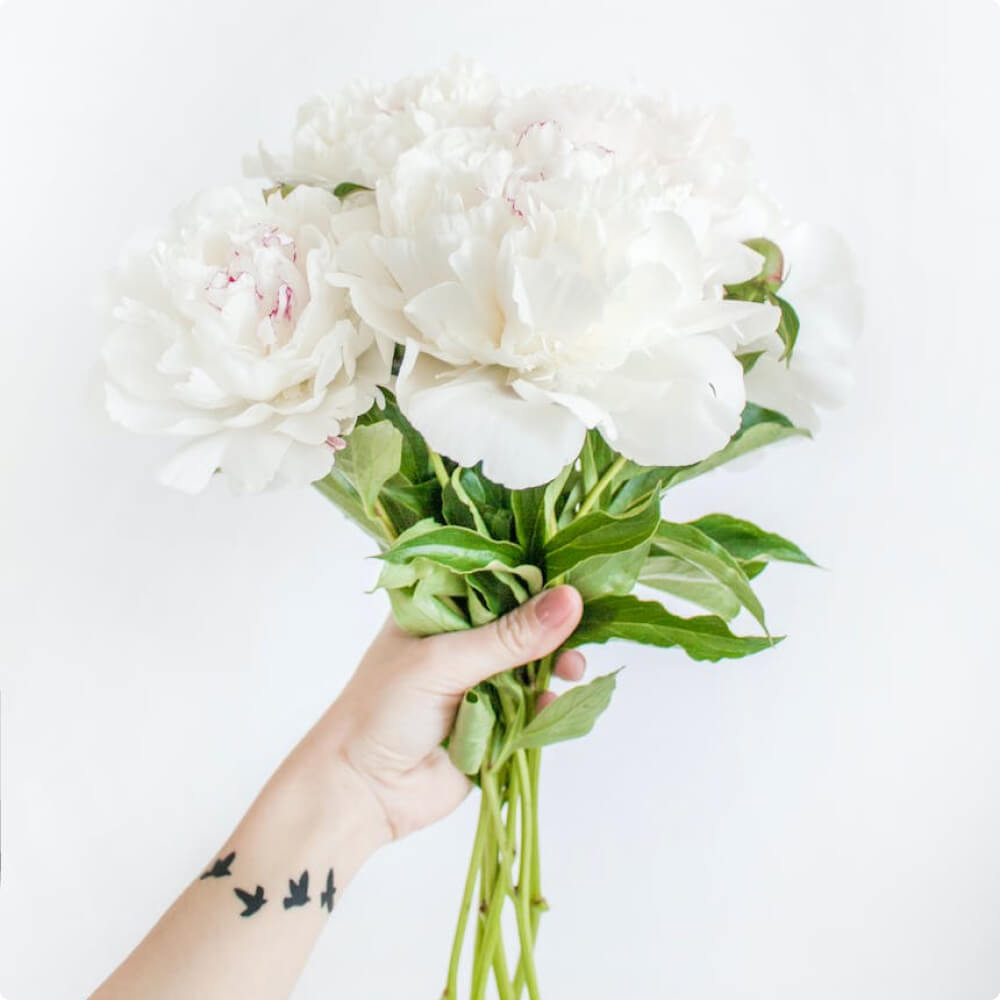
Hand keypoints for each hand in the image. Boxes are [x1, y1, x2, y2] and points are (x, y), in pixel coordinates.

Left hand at [311, 585, 585, 842]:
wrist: (361, 792)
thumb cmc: (382, 711)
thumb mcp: (445, 662)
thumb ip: (509, 637)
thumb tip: (570, 601)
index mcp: (439, 608)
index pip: (495, 577)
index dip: (535, 576)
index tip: (577, 571)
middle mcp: (462, 640)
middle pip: (522, 620)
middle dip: (553, 624)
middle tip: (584, 624)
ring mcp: (481, 681)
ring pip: (533, 663)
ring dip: (556, 663)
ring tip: (572, 667)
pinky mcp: (498, 722)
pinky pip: (534, 706)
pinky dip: (548, 704)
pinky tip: (554, 703)